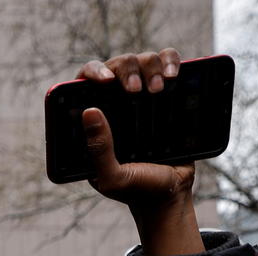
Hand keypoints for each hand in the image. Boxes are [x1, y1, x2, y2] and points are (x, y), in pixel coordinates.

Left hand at [76, 50, 201, 255]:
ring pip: (143, 59)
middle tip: (136, 91)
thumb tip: (89, 111)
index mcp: (95, 120)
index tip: (105, 80)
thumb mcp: (111, 177)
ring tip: (158, 90)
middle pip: (117, 64)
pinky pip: (168, 62)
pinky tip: (173, 76)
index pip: (85, 82)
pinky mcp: (168, 95)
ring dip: (150, 66)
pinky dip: (171, 61)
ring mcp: (143, 97)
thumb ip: (98, 150)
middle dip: (126, 69)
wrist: (171, 194)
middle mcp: (116, 104)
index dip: (92, 71)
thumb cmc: (135, 189)